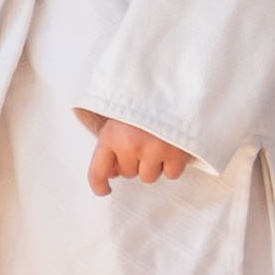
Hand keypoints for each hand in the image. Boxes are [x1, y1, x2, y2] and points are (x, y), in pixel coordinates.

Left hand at [78, 111, 202, 192]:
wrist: (176, 83)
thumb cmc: (145, 102)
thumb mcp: (120, 118)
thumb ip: (112, 145)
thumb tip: (112, 175)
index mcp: (110, 135)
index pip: (97, 171)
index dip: (99, 185)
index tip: (105, 190)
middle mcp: (130, 146)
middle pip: (128, 174)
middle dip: (134, 162)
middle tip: (144, 140)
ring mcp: (154, 150)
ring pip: (149, 177)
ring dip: (154, 165)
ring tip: (159, 143)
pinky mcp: (177, 153)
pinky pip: (171, 174)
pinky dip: (173, 165)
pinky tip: (173, 147)